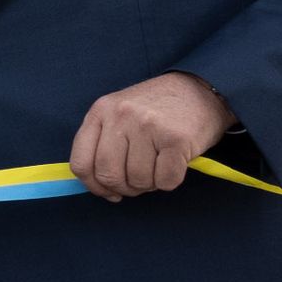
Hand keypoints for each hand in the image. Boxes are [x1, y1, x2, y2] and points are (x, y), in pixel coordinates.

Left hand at [70, 71, 234, 200]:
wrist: (201, 89)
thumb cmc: (157, 110)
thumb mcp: (120, 114)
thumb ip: (104, 143)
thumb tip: (100, 188)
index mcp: (100, 111)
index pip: (81, 163)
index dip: (93, 186)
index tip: (108, 191)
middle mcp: (121, 116)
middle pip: (108, 175)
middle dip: (123, 188)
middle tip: (137, 183)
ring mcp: (148, 126)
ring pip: (137, 180)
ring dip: (148, 184)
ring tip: (157, 168)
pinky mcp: (176, 139)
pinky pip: (165, 180)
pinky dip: (169, 182)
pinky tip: (173, 166)